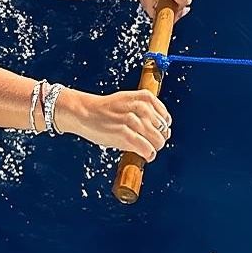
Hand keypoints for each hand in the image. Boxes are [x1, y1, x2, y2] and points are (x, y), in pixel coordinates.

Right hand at [54, 88, 171, 160]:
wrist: (85, 113)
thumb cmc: (106, 110)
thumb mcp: (128, 101)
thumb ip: (146, 111)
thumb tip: (166, 131)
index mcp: (143, 97)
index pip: (165, 116)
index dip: (163, 127)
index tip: (156, 132)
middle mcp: (140, 107)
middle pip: (163, 130)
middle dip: (159, 139)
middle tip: (149, 142)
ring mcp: (133, 121)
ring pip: (158, 140)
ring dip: (154, 148)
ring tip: (146, 149)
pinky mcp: (126, 135)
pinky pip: (147, 149)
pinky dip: (149, 154)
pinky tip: (145, 155)